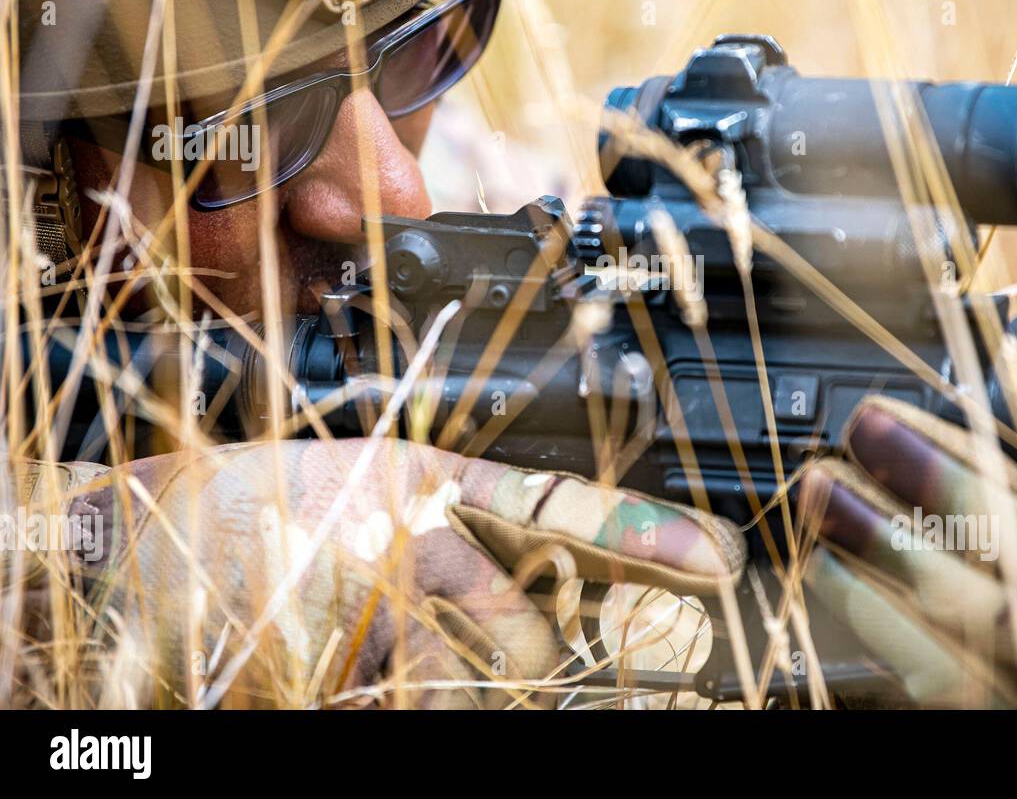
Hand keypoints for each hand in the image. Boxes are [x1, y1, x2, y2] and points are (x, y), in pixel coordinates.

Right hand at [71, 439, 744, 707]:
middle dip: (555, 656)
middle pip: (530, 622)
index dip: (646, 531)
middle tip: (582, 662)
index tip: (717, 560)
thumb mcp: (365, 482)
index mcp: (420, 477)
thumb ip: (451, 517)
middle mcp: (406, 538)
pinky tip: (377, 675)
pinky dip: (409, 700)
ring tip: (463, 668)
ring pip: (476, 677)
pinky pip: (406, 703)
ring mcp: (366, 607)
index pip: (557, 504)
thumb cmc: (252, 506)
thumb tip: (538, 579)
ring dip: (479, 687)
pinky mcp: (329, 665)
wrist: (133, 539)